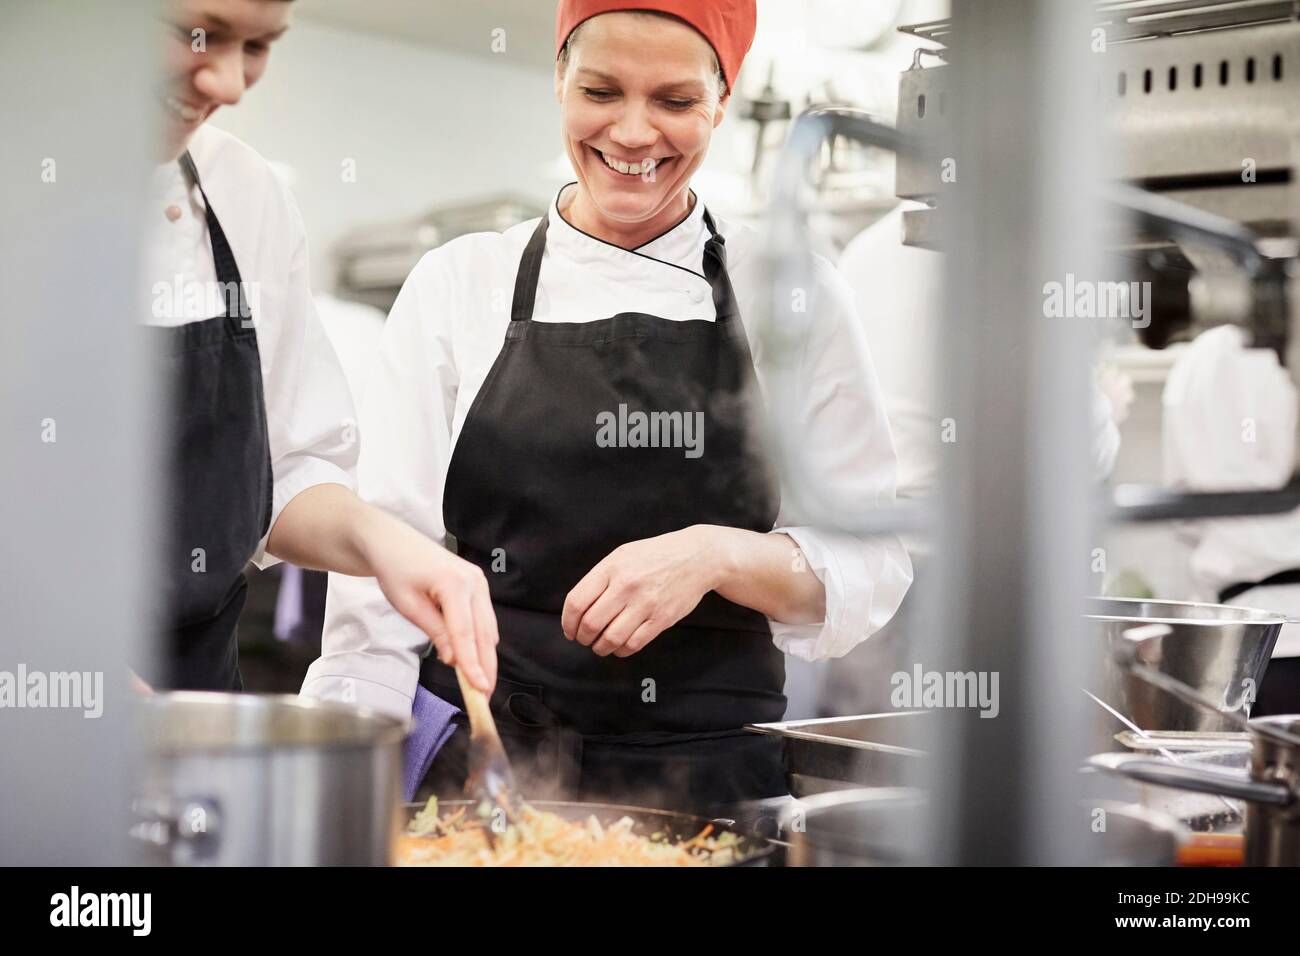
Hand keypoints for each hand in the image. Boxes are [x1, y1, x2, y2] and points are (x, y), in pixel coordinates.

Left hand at [363, 512, 498, 692]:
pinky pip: (483, 619)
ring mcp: (479, 581)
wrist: (392, 542)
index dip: (473, 664)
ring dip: (485, 656)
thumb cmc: (395, 569)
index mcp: (454, 583)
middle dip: (486, 666)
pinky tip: (474, 659)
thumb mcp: (408, 605)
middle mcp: (474, 581)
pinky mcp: (477, 585)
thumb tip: (454, 660)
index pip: (465, 633)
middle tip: (484, 696)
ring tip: (480, 684)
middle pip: (484, 633)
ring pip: (488, 628)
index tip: (479, 689)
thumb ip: (435, 632)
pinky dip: (480, 641)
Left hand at [562, 526, 724, 657]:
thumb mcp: (623, 555)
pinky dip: (621, 651)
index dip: (568, 622)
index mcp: (611, 567)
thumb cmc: (654, 556)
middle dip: (583, 637)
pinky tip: (619, 647)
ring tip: (600, 646)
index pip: (577, 602)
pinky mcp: (662, 618)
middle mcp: (626, 585)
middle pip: (591, 623)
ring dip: (600, 648)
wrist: (696, 556)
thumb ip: (600, 578)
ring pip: (611, 639)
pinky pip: (633, 644)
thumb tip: (577, 610)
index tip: (570, 630)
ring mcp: (645, 603)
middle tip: (584, 639)